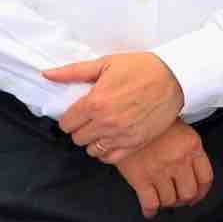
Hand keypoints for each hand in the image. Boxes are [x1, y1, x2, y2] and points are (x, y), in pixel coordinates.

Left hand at [45, 52, 183, 160]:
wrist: (175, 78)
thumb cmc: (141, 68)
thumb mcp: (105, 64)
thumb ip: (73, 72)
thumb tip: (47, 74)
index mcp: (94, 103)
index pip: (66, 123)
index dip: (70, 117)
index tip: (78, 112)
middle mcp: (105, 123)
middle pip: (77, 138)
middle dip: (81, 128)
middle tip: (91, 119)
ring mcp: (121, 135)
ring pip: (92, 150)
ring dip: (93, 141)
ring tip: (102, 129)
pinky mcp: (136, 143)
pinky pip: (110, 158)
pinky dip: (107, 151)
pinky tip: (111, 140)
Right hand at [112, 121, 211, 216]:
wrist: (125, 117)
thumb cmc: (152, 122)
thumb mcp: (180, 129)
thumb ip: (188, 149)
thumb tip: (191, 171)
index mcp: (192, 146)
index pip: (206, 178)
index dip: (202, 192)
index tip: (197, 195)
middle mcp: (179, 160)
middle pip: (189, 193)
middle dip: (184, 200)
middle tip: (178, 199)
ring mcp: (160, 171)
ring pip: (170, 200)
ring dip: (167, 203)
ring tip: (163, 199)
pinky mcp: (140, 178)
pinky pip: (150, 203)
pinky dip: (150, 211)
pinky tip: (150, 211)